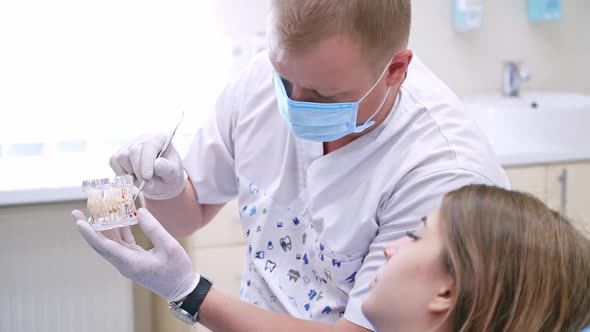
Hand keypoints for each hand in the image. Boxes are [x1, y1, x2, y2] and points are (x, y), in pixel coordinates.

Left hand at [72, 209, 197, 301]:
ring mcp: (129, 263)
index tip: (78, 220)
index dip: (89, 233)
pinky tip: (123, 219)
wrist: (182, 289)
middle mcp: (125, 263)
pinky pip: (122, 244)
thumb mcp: (169, 247)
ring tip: (101, 211)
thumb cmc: (177, 270)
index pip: (104, 246)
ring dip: (105, 228)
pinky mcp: (135, 261)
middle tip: (77, 212)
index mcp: (130, 262)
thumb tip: (140, 212)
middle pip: (101, 244)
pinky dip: (121, 231)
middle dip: (89, 228)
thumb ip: (154, 228)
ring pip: (111, 243)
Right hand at [110, 133, 185, 199]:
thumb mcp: (174, 174)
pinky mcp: (119, 152)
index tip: (147, 177)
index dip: (146, 162)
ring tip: (141, 179)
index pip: (149, 146)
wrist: (162, 179)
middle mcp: (143, 138)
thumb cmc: (169, 175)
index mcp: (160, 138)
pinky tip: (132, 176)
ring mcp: (130, 144)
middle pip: (133, 151)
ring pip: (121, 157)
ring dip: (130, 172)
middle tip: (145, 182)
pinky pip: (114, 162)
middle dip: (138, 170)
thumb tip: (157, 165)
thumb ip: (168, 170)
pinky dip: (121, 172)